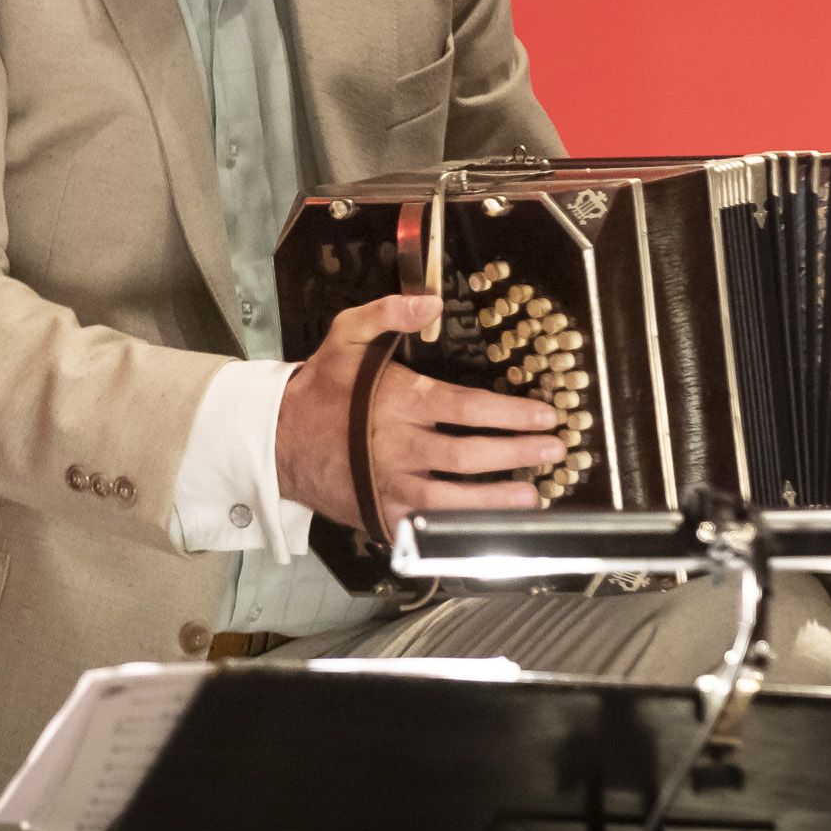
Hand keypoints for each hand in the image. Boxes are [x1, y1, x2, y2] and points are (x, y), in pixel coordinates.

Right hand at [277, 294, 561, 538]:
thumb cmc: (319, 388)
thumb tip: (430, 301)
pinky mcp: (382, 514)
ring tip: (533, 495)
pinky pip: (427, 526)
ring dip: (497, 499)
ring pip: (453, 498)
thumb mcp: (345, 335)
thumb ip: (388, 313)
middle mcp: (398, 446)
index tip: (544, 415)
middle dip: (517, 453)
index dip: (511, 413)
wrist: (277, 440)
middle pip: (469, 454)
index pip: (466, 407)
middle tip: (553, 450)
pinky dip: (460, 529)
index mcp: (397, 401)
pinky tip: (488, 527)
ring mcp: (390, 485)